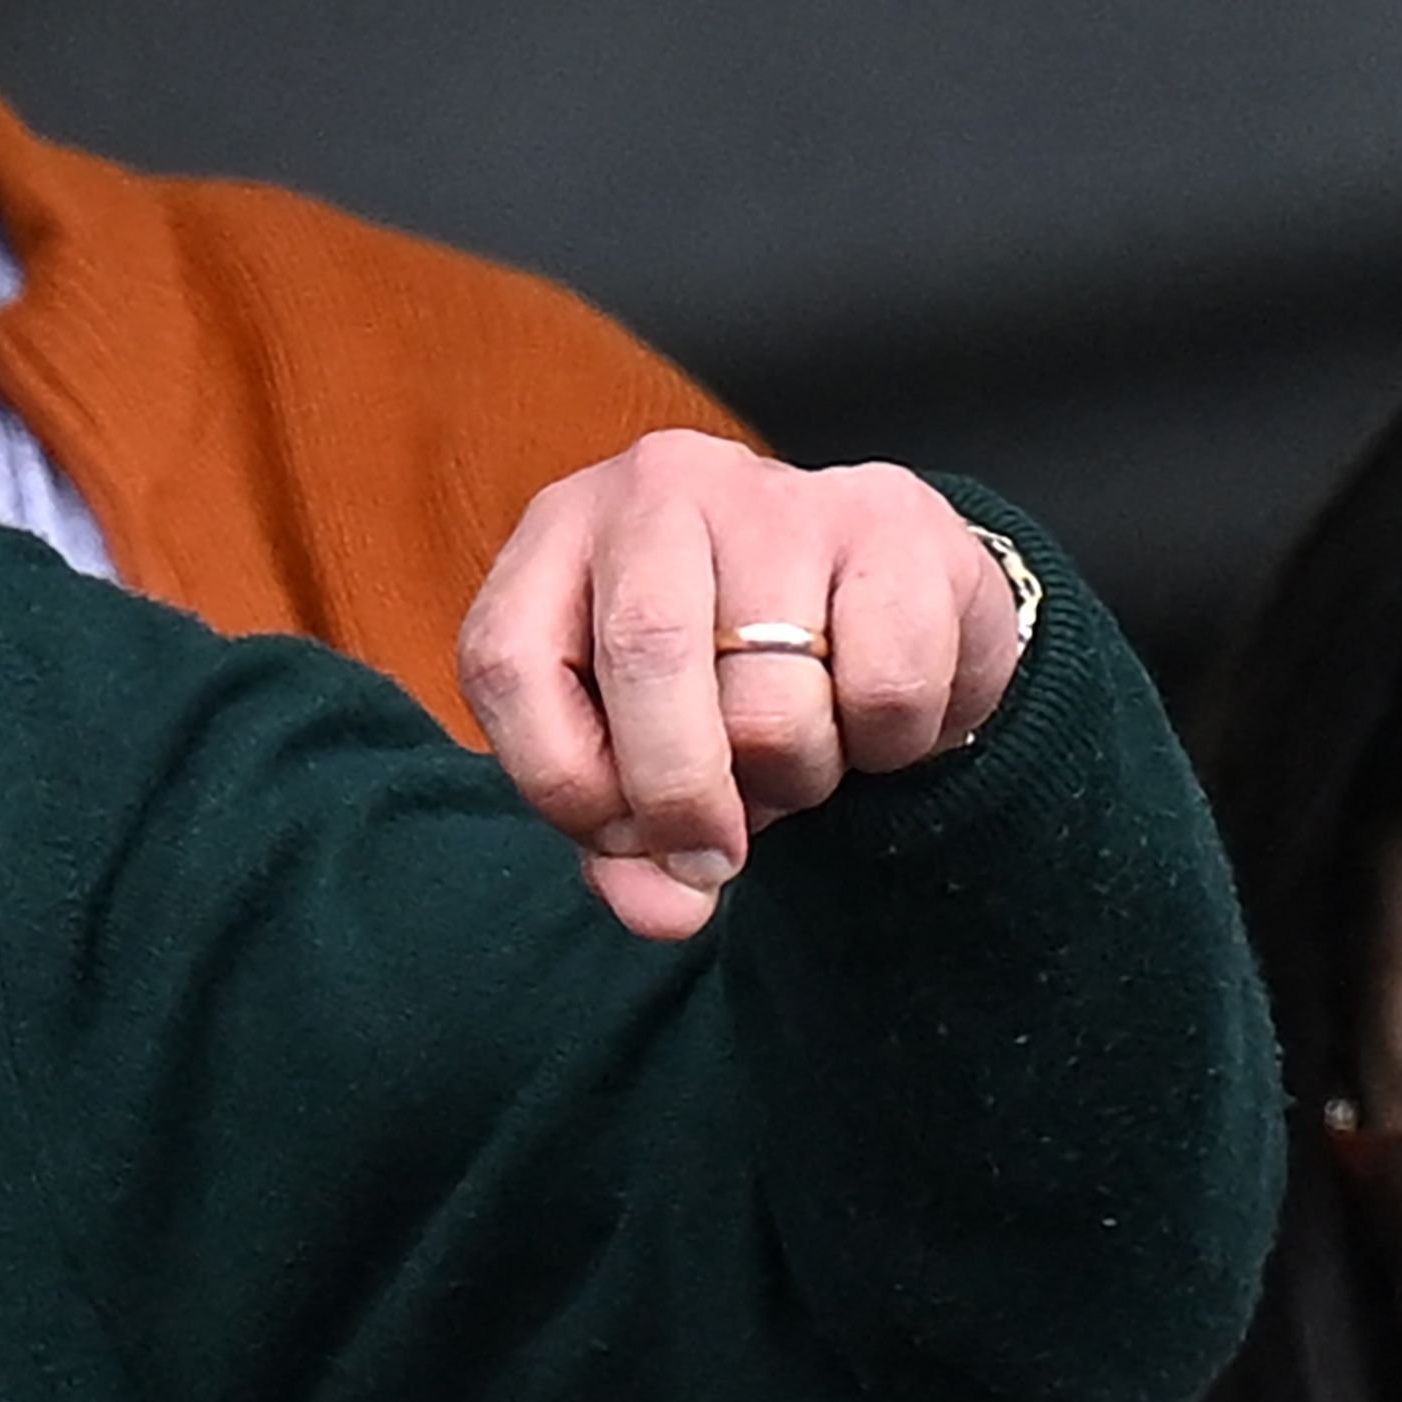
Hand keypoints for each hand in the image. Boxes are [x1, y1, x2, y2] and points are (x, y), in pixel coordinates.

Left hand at [457, 430, 1028, 940]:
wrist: (876, 599)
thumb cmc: (718, 683)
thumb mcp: (635, 755)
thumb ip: (624, 846)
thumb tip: (664, 912)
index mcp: (554, 538)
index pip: (508, 668)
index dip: (567, 785)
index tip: (628, 839)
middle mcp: (654, 489)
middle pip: (645, 660)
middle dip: (681, 794)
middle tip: (720, 848)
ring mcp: (777, 492)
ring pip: (773, 700)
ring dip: (794, 778)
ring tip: (799, 758)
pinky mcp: (894, 517)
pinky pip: (889, 688)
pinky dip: (890, 745)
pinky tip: (872, 716)